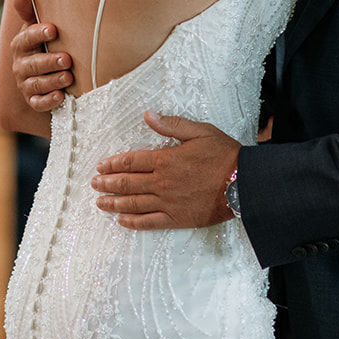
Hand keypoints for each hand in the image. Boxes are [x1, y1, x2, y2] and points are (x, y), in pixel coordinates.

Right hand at [9, 0, 72, 110]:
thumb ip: (31, 13)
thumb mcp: (39, 28)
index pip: (26, 39)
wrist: (46, 71)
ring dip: (53, 81)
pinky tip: (61, 96)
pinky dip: (49, 101)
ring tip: (69, 77)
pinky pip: (39, 103)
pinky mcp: (33, 100)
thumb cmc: (45, 43)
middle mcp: (20, 65)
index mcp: (21, 45)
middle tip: (67, 59)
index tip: (54, 30)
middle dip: (49, 62)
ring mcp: (26, 84)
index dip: (38, 34)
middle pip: (32, 64)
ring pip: (37, 84)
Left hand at [92, 112, 238, 229]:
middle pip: (127, 183)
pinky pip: (149, 223)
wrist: (243, 184)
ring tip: (100, 203)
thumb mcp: (200, 131)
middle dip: (107, 183)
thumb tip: (149, 116)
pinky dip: (132, 222)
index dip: (113, 163)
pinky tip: (121, 221)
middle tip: (94, 184)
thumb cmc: (224, 155)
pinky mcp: (176, 219)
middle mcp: (162, 183)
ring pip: (133, 204)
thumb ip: (172, 125)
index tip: (100, 165)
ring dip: (113, 203)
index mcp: (166, 160)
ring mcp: (168, 203)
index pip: (131, 161)